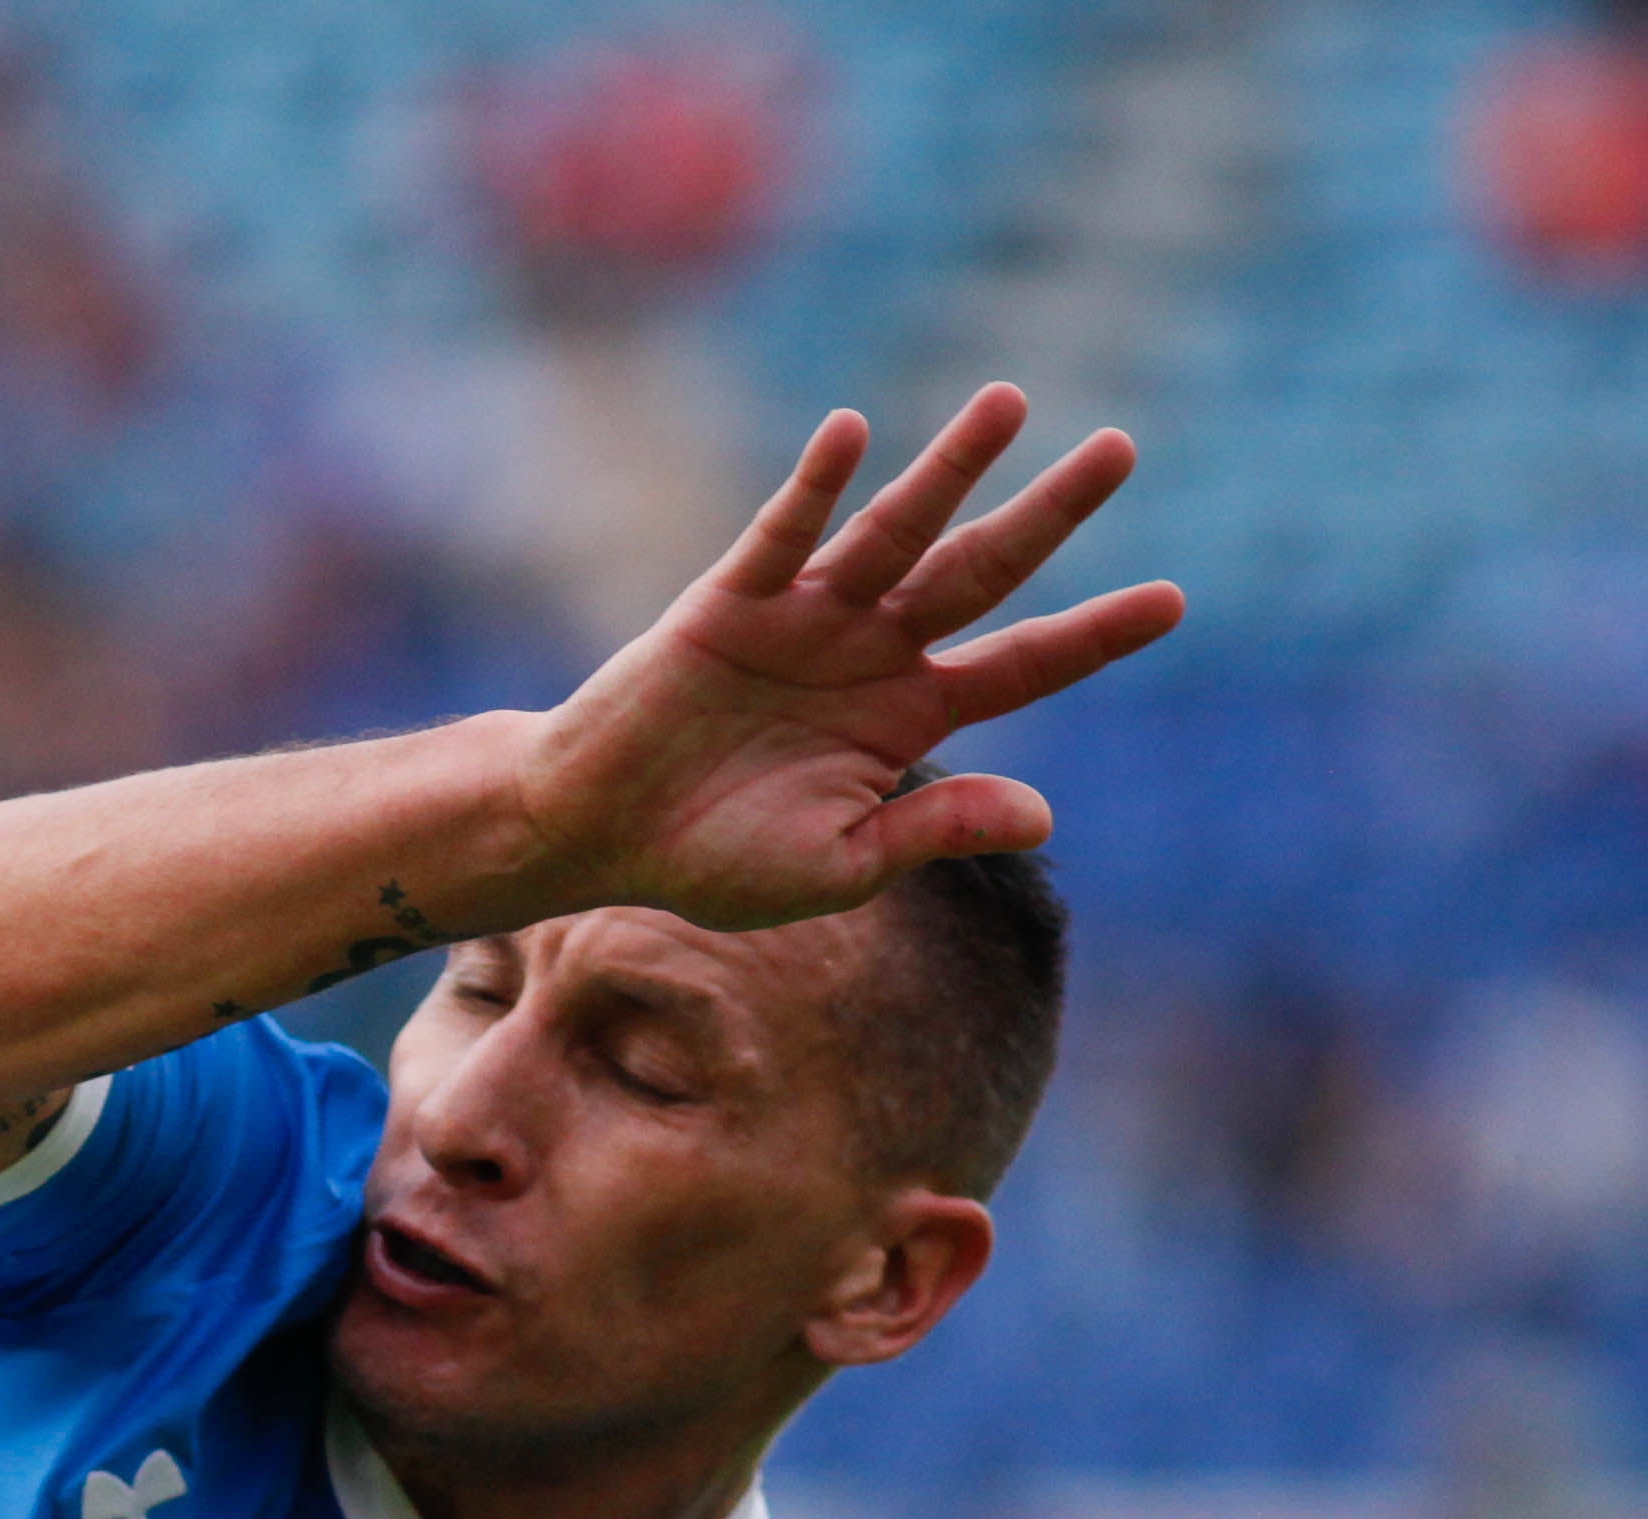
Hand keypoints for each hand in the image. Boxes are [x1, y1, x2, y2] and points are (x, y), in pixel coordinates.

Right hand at [517, 385, 1184, 934]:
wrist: (594, 832)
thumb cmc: (711, 861)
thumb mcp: (835, 865)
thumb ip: (933, 832)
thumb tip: (1043, 813)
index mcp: (908, 716)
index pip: (1022, 665)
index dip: (1094, 634)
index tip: (1173, 601)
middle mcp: (870, 651)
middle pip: (981, 570)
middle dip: (1050, 512)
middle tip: (1122, 449)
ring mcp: (804, 617)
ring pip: (896, 531)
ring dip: (951, 469)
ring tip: (1008, 403)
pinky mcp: (729, 601)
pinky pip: (781, 534)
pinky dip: (816, 486)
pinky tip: (852, 432)